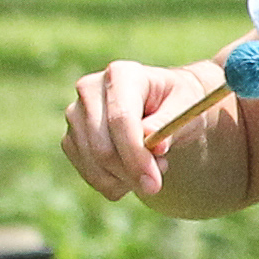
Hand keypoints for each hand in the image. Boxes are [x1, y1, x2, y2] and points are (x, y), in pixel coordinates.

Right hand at [64, 57, 218, 200]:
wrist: (164, 104)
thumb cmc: (178, 103)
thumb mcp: (186, 108)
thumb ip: (169, 123)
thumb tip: (155, 146)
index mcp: (122, 74)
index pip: (120, 118)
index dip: (135, 154)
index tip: (154, 183)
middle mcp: (90, 89)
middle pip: (101, 145)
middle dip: (130, 173)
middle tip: (156, 184)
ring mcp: (76, 113)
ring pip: (92, 162)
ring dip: (124, 179)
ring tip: (151, 168)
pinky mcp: (71, 136)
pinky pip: (87, 171)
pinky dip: (113, 183)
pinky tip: (133, 173)